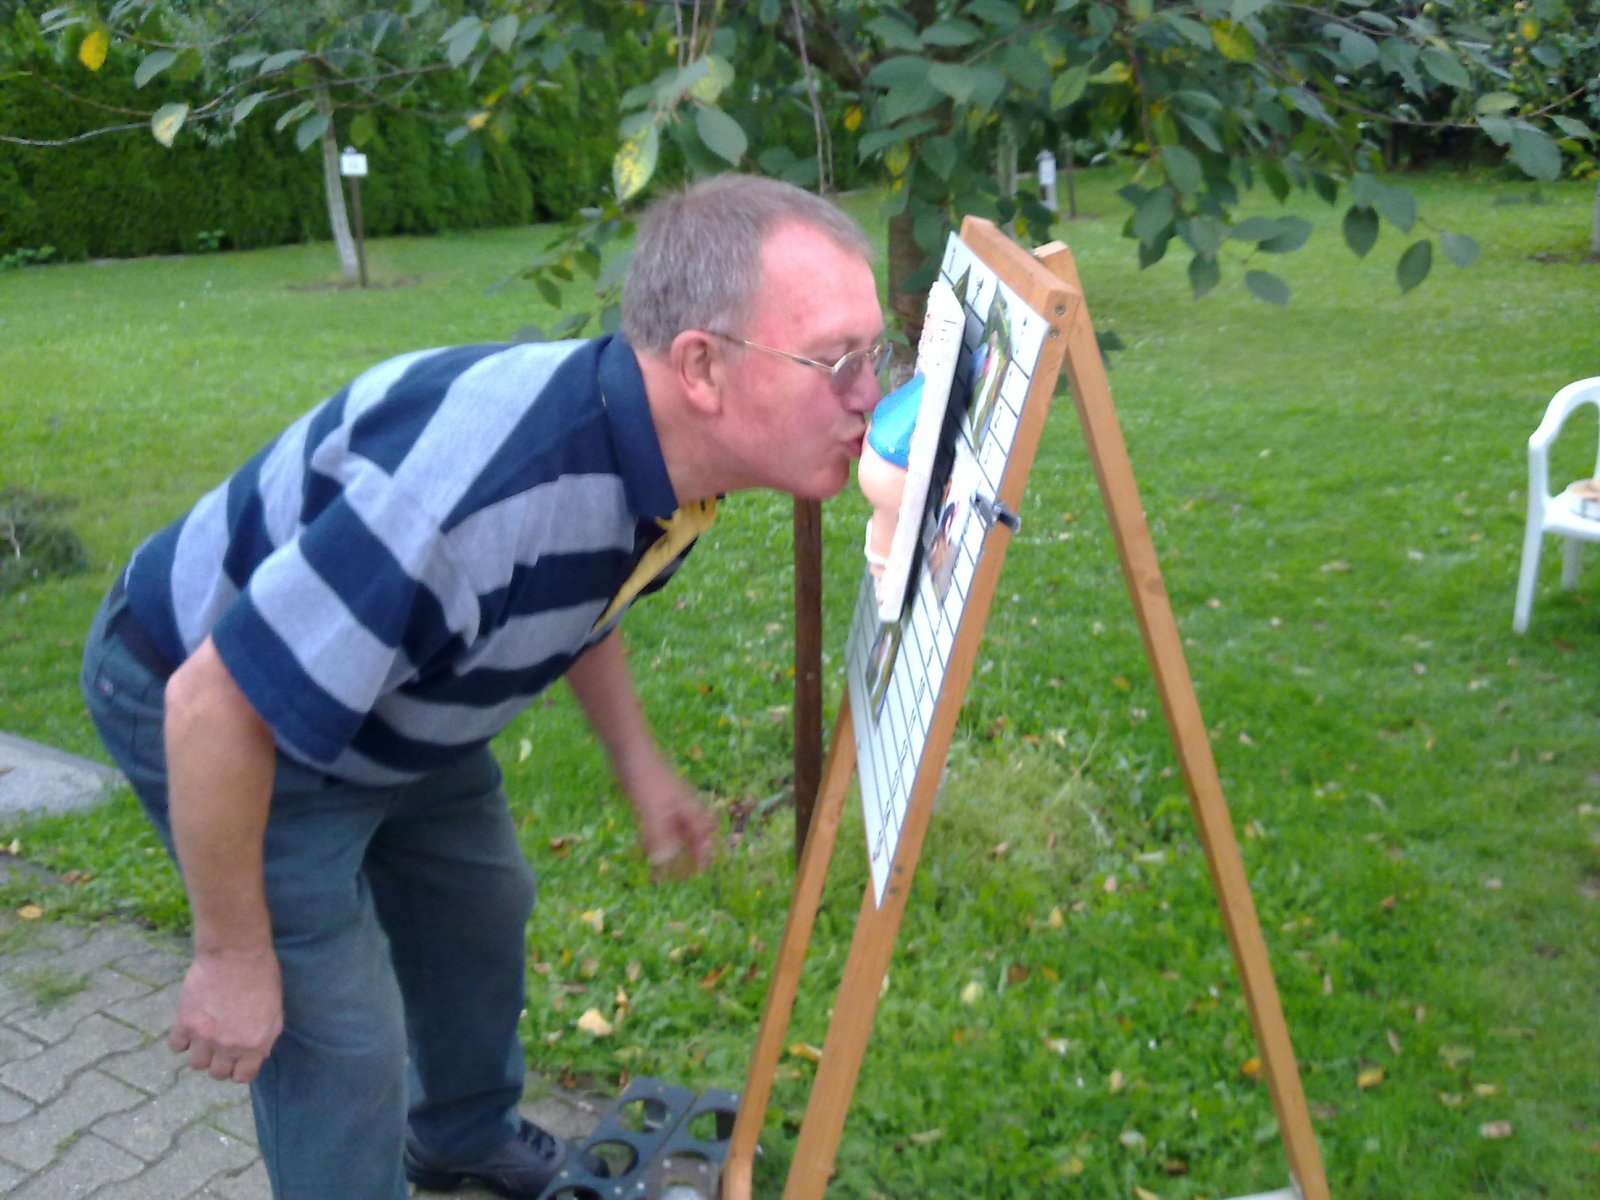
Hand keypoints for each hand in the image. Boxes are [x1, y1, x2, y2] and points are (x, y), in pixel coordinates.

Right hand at [168, 946, 283, 1082]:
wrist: (236, 954)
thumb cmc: (262, 977)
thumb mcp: (276, 1011)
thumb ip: (267, 1037)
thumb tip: (259, 1054)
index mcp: (254, 1045)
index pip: (242, 1076)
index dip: (240, 1069)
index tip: (238, 1061)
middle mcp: (228, 1047)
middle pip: (217, 1074)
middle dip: (221, 1063)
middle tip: (222, 1047)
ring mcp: (205, 1037)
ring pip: (196, 1064)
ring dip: (202, 1053)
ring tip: (206, 1037)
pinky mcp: (185, 1023)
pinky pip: (176, 1046)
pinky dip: (182, 1040)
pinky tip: (190, 1027)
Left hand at [628, 767, 716, 881]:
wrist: (629, 749)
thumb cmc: (644, 779)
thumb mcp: (651, 810)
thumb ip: (658, 836)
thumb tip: (662, 862)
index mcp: (688, 807)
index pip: (703, 834)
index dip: (703, 853)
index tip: (699, 871)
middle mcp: (682, 804)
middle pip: (696, 830)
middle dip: (695, 849)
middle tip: (689, 868)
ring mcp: (668, 800)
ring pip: (679, 826)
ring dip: (677, 844)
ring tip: (669, 861)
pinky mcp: (654, 797)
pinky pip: (663, 821)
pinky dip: (661, 835)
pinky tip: (650, 843)